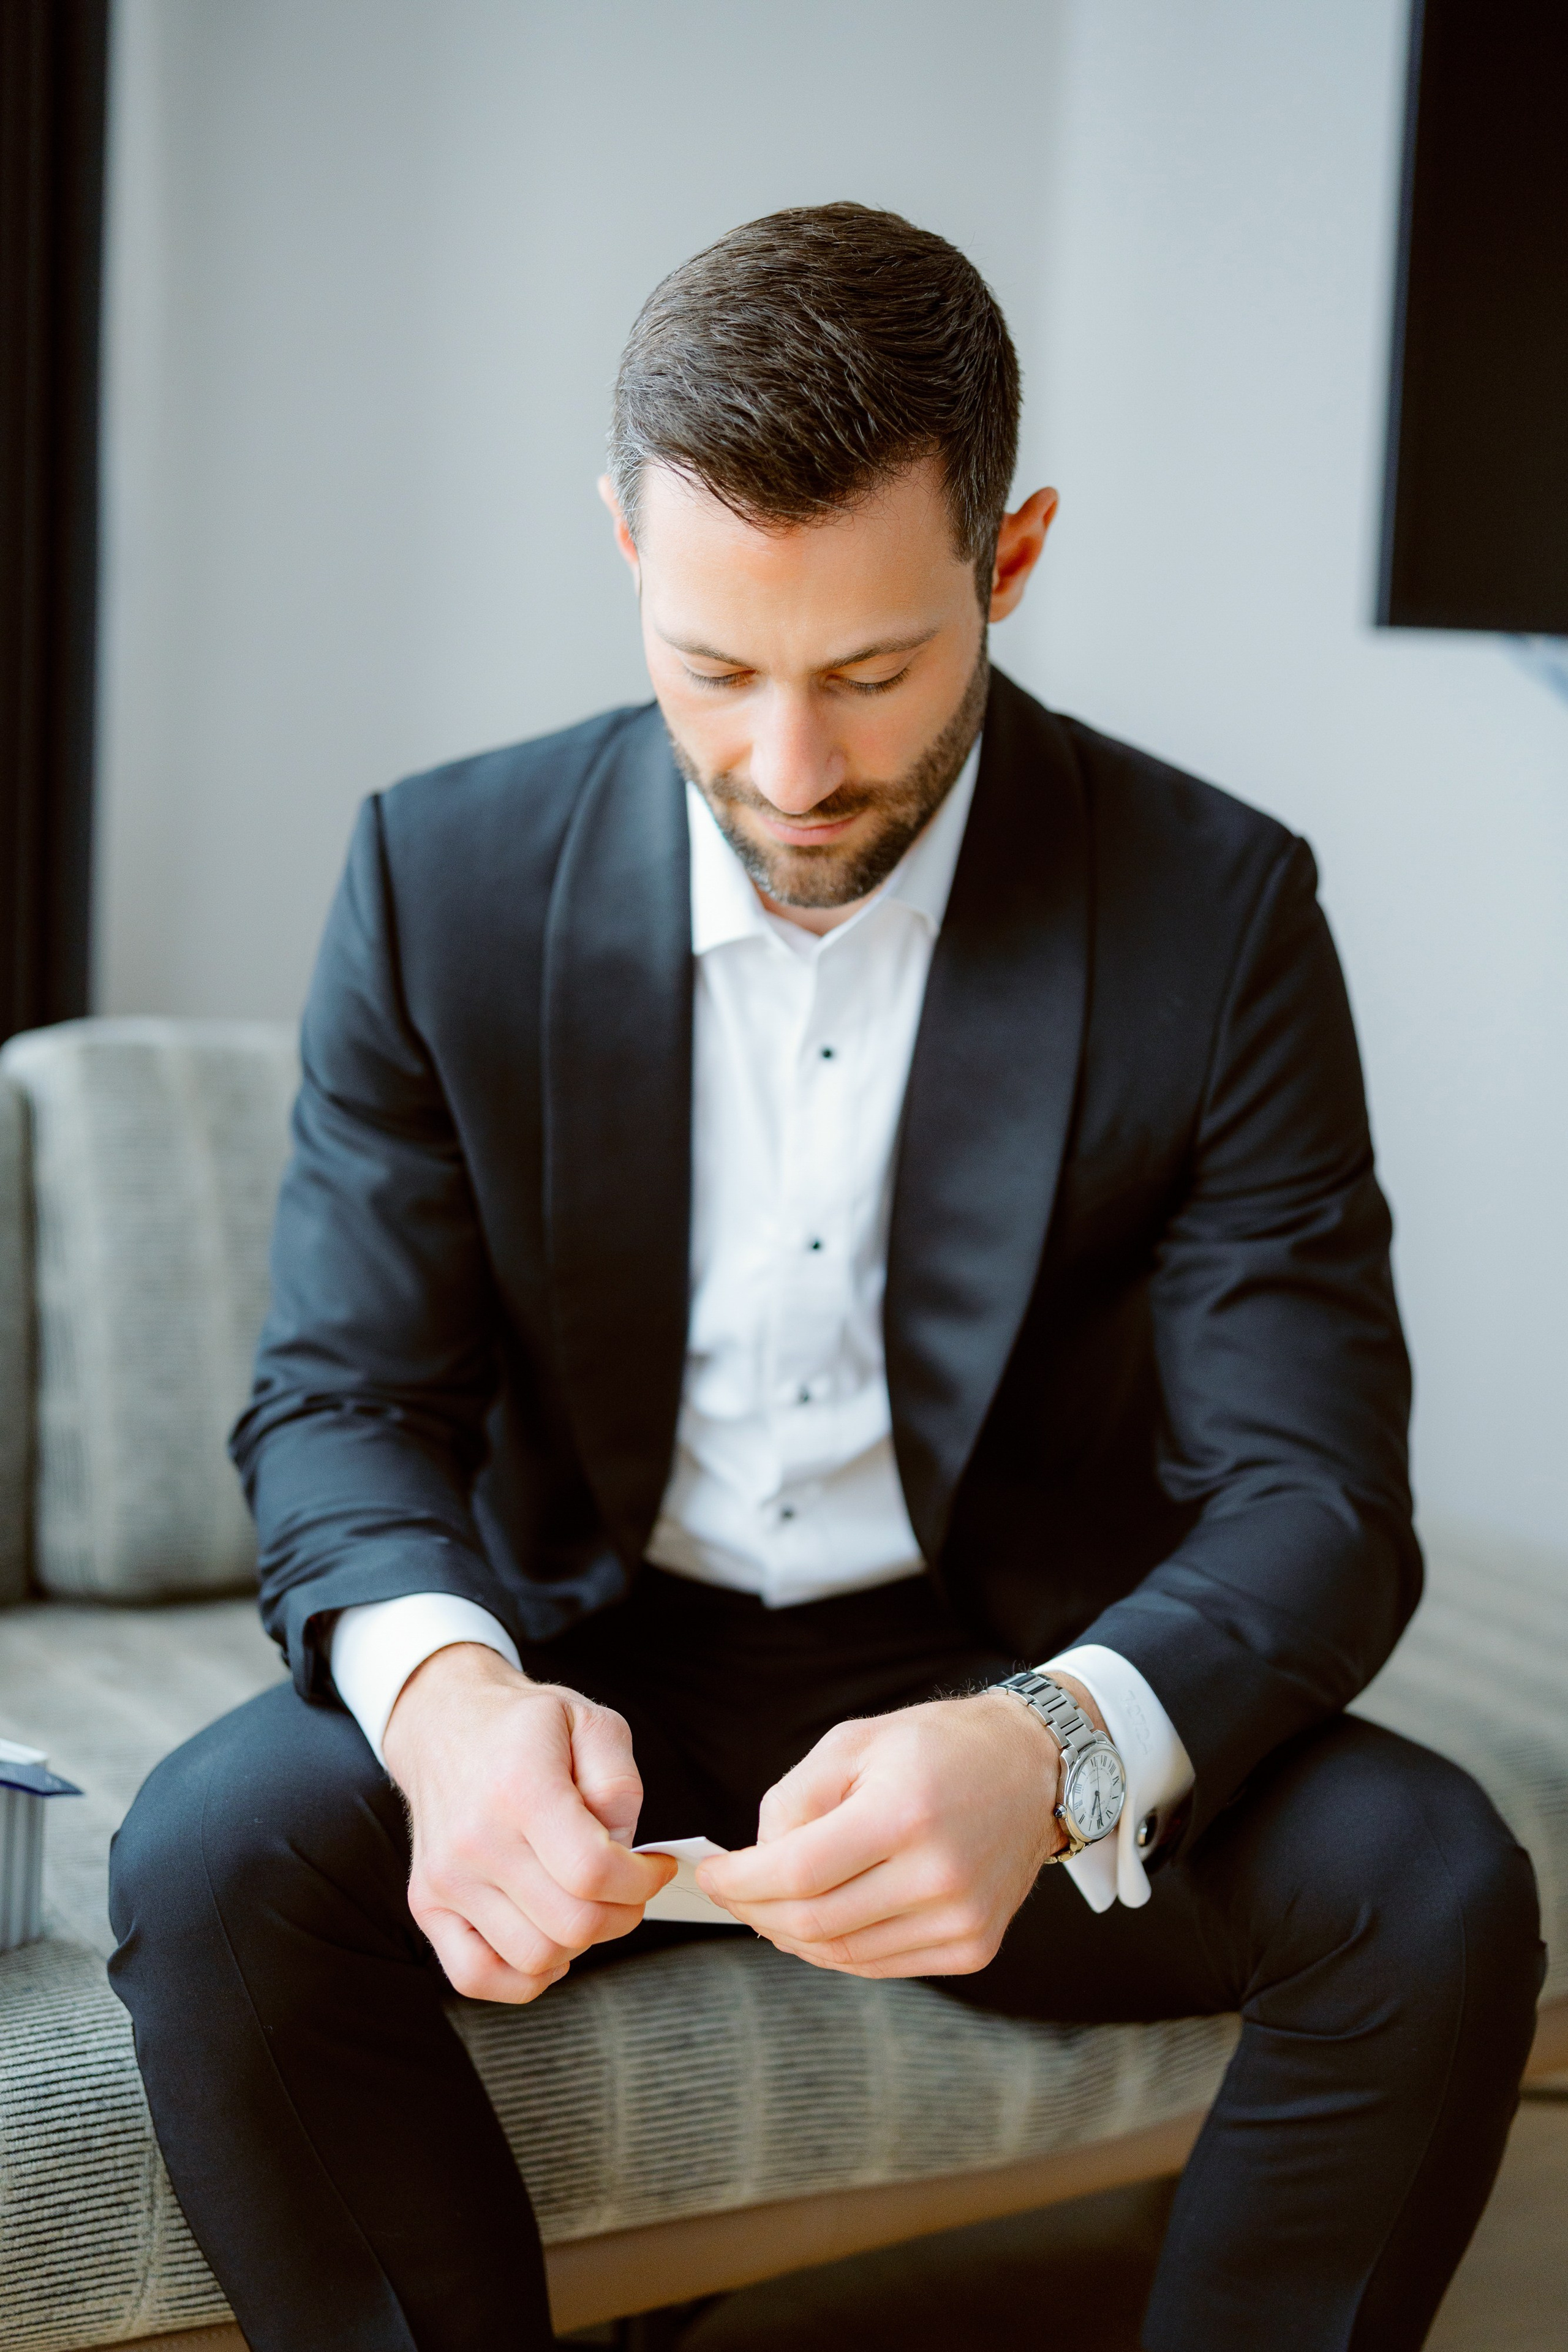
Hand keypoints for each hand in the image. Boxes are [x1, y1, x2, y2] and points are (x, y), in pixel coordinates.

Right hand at [382, 1643, 674, 2003]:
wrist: (444, 1724)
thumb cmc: (522, 1727)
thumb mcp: (591, 1721)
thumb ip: (620, 1785)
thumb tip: (624, 1853)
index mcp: (521, 1788)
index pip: (593, 1871)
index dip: (643, 1881)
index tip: (656, 1867)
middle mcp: (476, 1839)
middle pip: (571, 1924)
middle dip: (622, 1915)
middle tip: (629, 1890)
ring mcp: (446, 1878)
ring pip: (533, 1958)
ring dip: (578, 1944)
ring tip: (586, 1905)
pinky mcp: (427, 1903)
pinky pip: (476, 1976)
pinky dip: (522, 1977)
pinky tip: (548, 1941)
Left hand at [697, 1679, 1098, 1978]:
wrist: (1031, 1767)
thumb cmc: (934, 1748)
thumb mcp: (851, 1743)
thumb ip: (792, 1802)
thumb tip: (757, 1864)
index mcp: (903, 1813)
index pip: (797, 1872)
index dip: (740, 1881)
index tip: (709, 1875)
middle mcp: (939, 1874)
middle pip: (814, 1922)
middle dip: (756, 1910)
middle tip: (732, 1893)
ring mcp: (962, 1919)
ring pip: (844, 1955)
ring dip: (792, 1935)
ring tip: (771, 1905)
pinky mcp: (974, 1946)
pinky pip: (882, 1965)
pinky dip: (839, 1949)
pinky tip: (822, 1920)